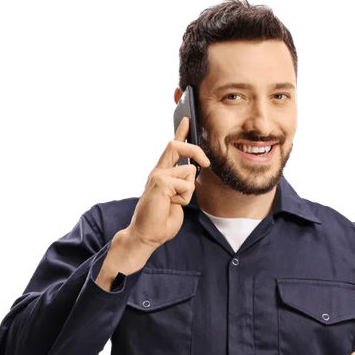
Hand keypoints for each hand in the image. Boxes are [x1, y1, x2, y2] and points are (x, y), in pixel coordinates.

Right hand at [127, 116, 210, 250]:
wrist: (148, 234)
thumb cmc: (162, 219)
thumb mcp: (177, 197)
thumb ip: (183, 183)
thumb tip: (193, 170)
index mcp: (162, 173)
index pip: (172, 148)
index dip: (181, 133)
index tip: (187, 119)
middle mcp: (158, 171)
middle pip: (176, 146)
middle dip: (195, 150)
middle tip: (206, 163)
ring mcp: (157, 175)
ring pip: (189, 171)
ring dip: (188, 191)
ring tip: (174, 202)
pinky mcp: (160, 182)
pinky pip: (185, 184)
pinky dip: (184, 198)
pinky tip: (171, 204)